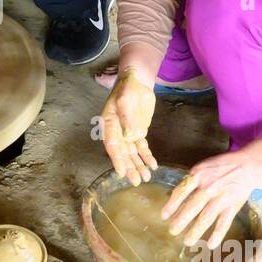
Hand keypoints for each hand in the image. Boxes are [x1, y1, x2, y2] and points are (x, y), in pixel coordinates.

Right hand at [100, 67, 157, 183]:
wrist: (137, 80)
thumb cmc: (128, 86)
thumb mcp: (126, 99)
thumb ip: (127, 118)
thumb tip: (130, 137)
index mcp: (108, 124)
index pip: (112, 145)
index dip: (116, 159)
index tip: (121, 172)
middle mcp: (117, 131)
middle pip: (122, 153)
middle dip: (129, 167)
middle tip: (135, 181)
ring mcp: (128, 132)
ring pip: (132, 153)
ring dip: (138, 165)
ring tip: (145, 178)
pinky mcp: (138, 131)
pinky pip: (142, 147)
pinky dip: (147, 157)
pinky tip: (153, 166)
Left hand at [161, 136, 261, 247]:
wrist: (246, 166)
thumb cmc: (221, 167)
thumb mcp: (203, 167)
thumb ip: (190, 181)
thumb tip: (174, 196)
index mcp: (199, 176)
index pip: (181, 192)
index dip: (172, 205)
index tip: (164, 216)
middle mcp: (209, 187)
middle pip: (192, 207)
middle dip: (181, 221)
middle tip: (172, 231)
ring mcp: (221, 198)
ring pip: (206, 217)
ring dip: (196, 231)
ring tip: (187, 242)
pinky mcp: (232, 206)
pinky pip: (224, 223)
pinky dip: (217, 235)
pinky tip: (210, 245)